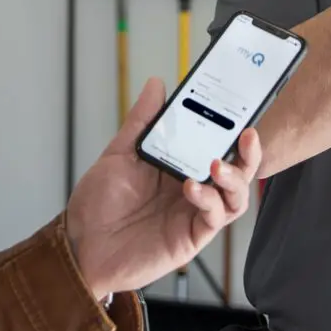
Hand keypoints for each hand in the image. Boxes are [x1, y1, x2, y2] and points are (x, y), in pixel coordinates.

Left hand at [66, 78, 260, 299]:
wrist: (81, 245)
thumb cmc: (98, 203)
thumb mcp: (119, 154)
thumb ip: (142, 121)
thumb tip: (157, 84)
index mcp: (180, 166)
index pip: (218, 146)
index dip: (234, 130)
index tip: (241, 109)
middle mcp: (193, 189)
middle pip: (237, 171)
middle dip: (249, 154)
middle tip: (246, 136)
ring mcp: (194, 214)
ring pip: (236, 197)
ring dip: (234, 179)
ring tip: (216, 165)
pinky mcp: (190, 237)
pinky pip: (215, 219)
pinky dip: (210, 201)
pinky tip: (192, 189)